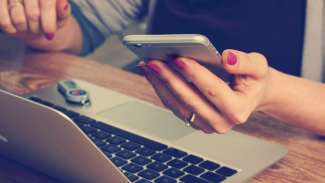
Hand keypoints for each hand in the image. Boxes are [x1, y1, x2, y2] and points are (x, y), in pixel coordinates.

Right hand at [0, 0, 70, 39]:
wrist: (33, 21)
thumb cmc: (49, 17)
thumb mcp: (60, 16)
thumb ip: (63, 12)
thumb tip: (63, 4)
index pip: (46, 3)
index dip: (49, 22)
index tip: (50, 35)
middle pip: (33, 14)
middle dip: (37, 28)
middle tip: (38, 30)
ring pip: (18, 19)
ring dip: (24, 29)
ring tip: (27, 26)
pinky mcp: (0, 1)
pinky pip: (3, 20)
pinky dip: (10, 28)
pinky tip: (15, 28)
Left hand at [140, 50, 269, 133]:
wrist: (251, 95)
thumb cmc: (253, 81)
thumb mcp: (259, 67)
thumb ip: (246, 62)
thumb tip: (227, 58)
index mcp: (237, 110)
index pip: (212, 90)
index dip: (195, 74)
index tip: (179, 59)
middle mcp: (220, 122)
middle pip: (189, 99)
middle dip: (169, 79)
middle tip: (154, 61)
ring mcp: (205, 125)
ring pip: (176, 104)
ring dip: (160, 84)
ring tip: (148, 65)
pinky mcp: (194, 121)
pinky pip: (173, 106)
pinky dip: (161, 88)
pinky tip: (153, 74)